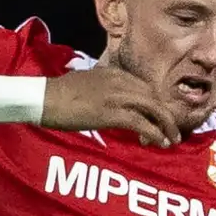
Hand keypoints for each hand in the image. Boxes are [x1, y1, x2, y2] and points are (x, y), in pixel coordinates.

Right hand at [40, 71, 184, 147]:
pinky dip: (154, 133)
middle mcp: (120, 81)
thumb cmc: (58, 93)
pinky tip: (159, 143)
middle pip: (153, 96)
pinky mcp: (112, 114)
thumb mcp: (85, 82)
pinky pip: (141, 123)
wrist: (43, 98)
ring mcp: (117, 96)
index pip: (144, 87)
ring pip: (153, 108)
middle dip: (166, 114)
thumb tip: (107, 100)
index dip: (155, 104)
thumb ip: (102, 87)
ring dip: (165, 125)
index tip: (158, 117)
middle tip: (172, 130)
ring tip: (171, 140)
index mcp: (114, 72)